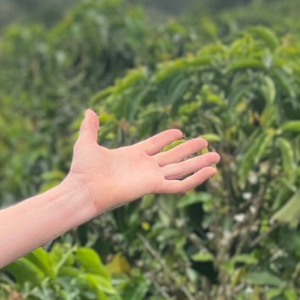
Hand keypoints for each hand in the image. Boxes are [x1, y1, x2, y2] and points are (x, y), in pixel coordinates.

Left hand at [64, 108, 219, 216]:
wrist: (83, 189)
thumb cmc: (83, 169)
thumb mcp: (87, 143)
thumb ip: (90, 128)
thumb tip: (89, 111)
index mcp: (132, 155)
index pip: (155, 145)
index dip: (168, 138)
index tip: (180, 131)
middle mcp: (144, 166)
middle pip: (173, 156)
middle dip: (190, 149)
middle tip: (207, 141)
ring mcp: (150, 176)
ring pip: (180, 169)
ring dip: (198, 162)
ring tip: (217, 155)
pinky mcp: (154, 186)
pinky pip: (179, 184)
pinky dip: (195, 178)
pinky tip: (209, 171)